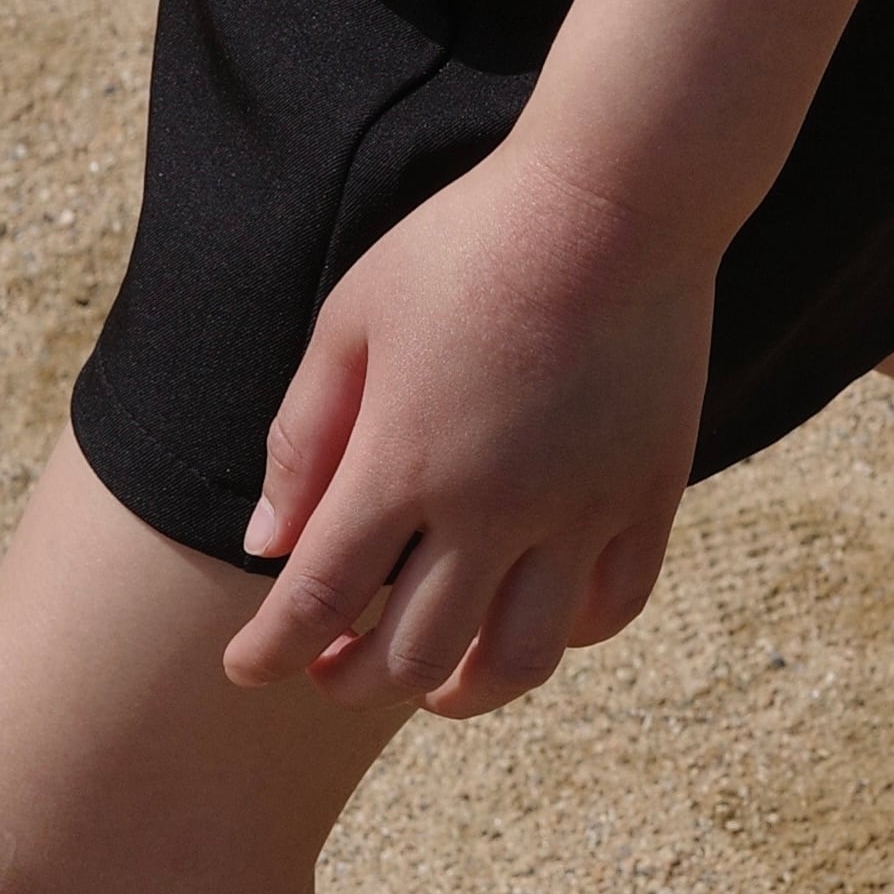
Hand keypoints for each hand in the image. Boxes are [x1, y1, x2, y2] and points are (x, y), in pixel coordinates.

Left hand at [222, 141, 712, 717]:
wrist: (614, 201)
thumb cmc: (466, 244)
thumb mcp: (353, 319)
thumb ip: (304, 436)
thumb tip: (264, 545)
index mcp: (403, 463)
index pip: (317, 599)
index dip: (270, 651)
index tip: (246, 668)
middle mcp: (493, 509)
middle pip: (412, 655)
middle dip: (353, 680)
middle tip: (331, 670)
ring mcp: (580, 511)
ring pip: (518, 661)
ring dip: (461, 692)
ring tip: (433, 685)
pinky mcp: (648, 496)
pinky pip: (610, 609)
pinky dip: (564, 637)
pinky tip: (529, 618)